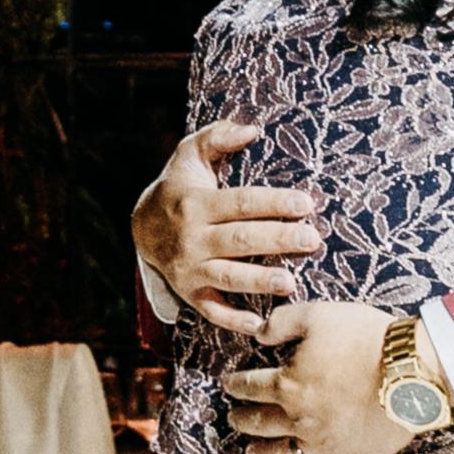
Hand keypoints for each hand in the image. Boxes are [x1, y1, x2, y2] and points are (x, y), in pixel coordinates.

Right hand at [133, 120, 320, 347]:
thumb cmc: (180, 185)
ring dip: (261, 281)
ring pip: (229, 276)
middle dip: (278, 239)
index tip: (305, 203)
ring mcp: (190, 269)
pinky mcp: (191, 292)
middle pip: (240, 240)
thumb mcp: (191, 153)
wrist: (142, 225)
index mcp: (196, 203)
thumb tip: (252, 129)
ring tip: (291, 282)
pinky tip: (260, 325)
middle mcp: (192, 238)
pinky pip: (213, 310)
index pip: (240, 203)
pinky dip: (234, 320)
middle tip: (311, 240)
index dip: (274, 202)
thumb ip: (218, 137)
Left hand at [220, 300, 408, 453]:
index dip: (236, 384)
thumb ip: (282, 322)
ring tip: (250, 453)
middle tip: (234, 418)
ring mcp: (322, 442)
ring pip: (281, 453)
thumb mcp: (318, 315)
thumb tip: (257, 334)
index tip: (229, 384)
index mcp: (288, 383)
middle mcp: (298, 418)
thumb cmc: (366, 338)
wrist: (412, 371)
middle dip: (243, 419)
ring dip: (261, 453)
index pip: (251, 386)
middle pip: (260, 421)